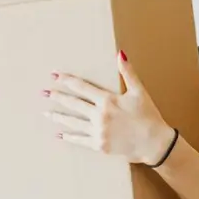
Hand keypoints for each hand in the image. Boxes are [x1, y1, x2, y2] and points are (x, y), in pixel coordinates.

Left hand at [46, 52, 175, 164]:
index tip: (55, 76)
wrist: (154, 143)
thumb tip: (120, 54)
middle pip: (74, 104)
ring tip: (46, 113)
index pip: (82, 87)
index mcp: (108, 100)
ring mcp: (98, 131)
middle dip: (57, 97)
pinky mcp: (99, 145)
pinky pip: (80, 140)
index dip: (67, 80)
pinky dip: (69, 137)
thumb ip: (128, 72)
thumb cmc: (148, 116)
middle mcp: (100, 115)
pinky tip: (59, 135)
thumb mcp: (139, 92)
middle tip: (44, 92)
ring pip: (73, 122)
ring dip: (58, 117)